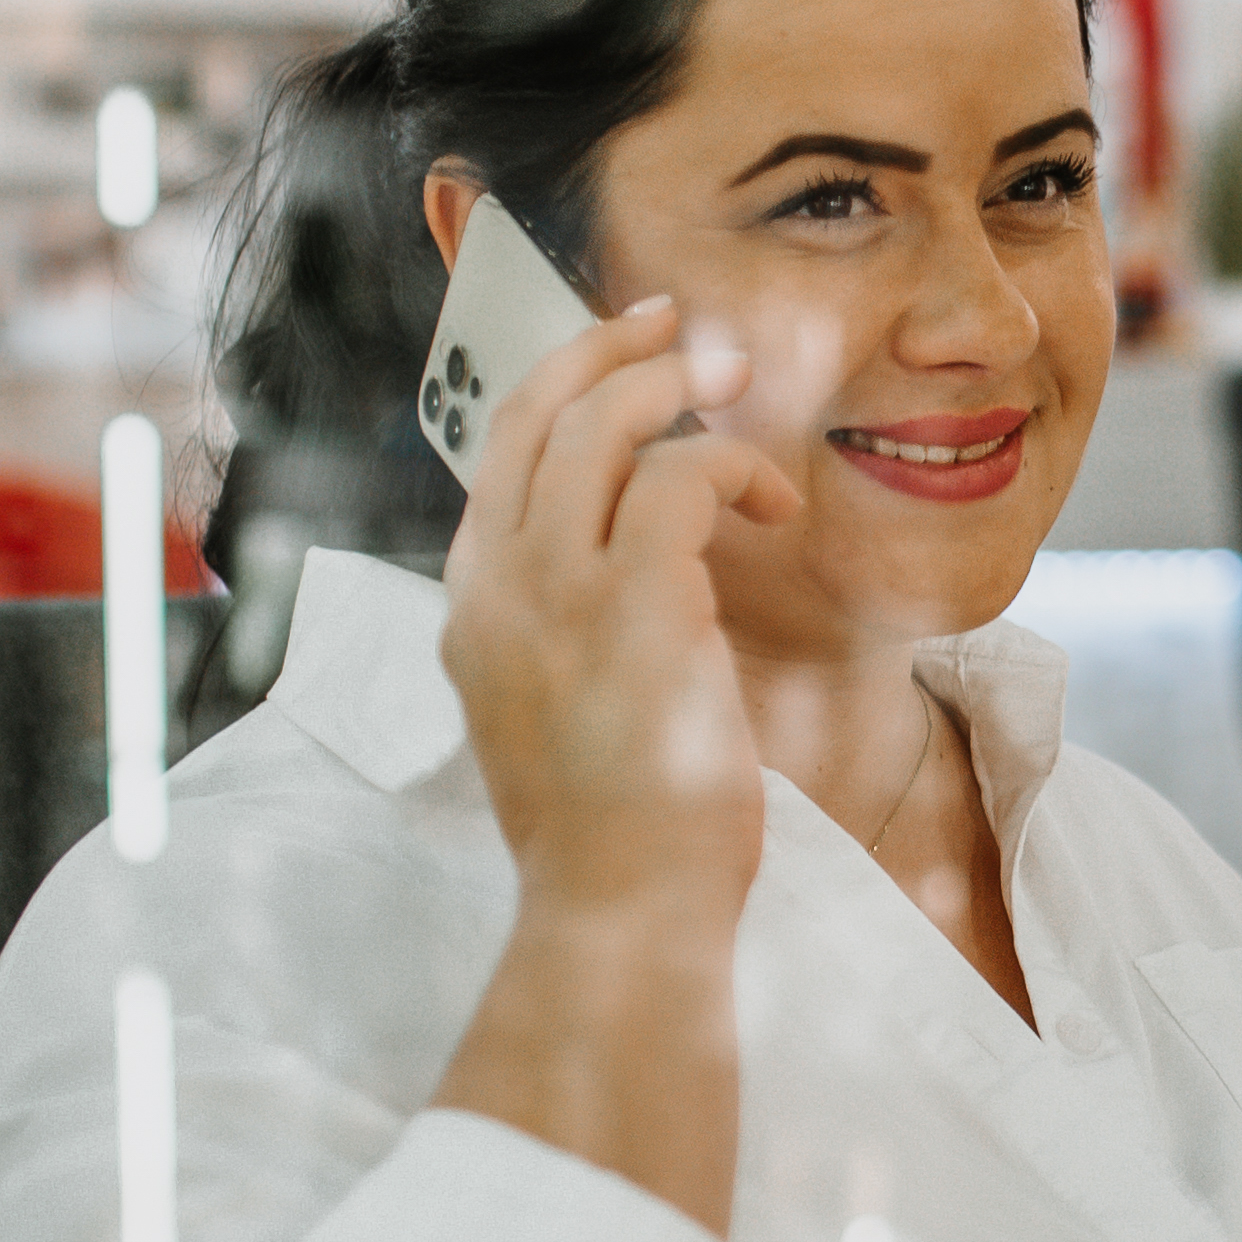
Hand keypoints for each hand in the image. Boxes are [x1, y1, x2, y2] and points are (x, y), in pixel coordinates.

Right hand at [434, 296, 804, 940]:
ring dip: (679, 388)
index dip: (562, 382)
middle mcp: (496, 584)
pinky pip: (678, 476)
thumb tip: (620, 567)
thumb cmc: (609, 828)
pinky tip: (771, 507)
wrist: (617, 910)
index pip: (500, 451)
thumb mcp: (551, 710)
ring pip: (604, 424)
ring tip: (740, 395)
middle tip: (681, 331)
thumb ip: (561, 629)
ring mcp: (556, 592)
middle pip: (540, 411)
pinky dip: (732, 467)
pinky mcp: (634, 606)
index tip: (624, 349)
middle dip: (612, 349)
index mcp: (470, 606)